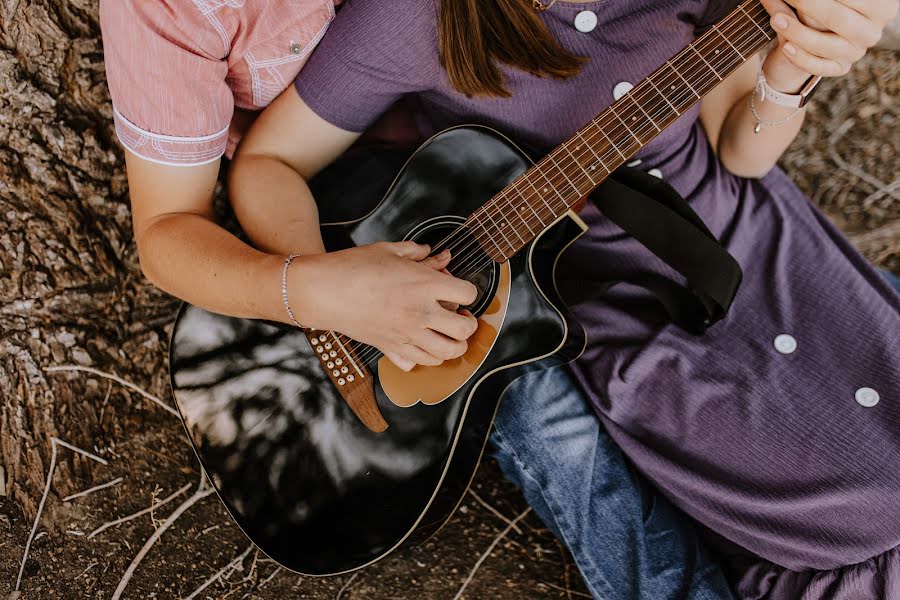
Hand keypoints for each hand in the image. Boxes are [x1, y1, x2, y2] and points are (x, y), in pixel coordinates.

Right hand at [296, 241, 478, 370]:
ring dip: (453, 346)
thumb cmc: (353, 268)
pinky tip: (420, 345)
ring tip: (448, 335)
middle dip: (469, 325)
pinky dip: (423, 358)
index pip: (468, 294)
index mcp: (425, 285)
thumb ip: (416, 253)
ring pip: (446, 354)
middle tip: (463, 317)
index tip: (462, 291)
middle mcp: (421, 313)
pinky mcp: (390, 349)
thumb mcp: (388, 251)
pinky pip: (416, 363)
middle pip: (464, 330)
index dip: (469, 291)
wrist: (324, 290)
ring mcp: (406, 335)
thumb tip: (432, 253)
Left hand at [760, 0, 897, 90]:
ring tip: (775, 19)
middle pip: (838, 18)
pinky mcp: (840, 67)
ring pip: (825, 44)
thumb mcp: (825, 2)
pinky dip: (800, 57)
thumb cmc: (821, 8)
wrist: (816, 37)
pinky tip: (785, 46)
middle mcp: (871, 30)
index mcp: (879, 7)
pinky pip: (818, 66)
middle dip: (809, 6)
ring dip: (797, 32)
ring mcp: (856, 52)